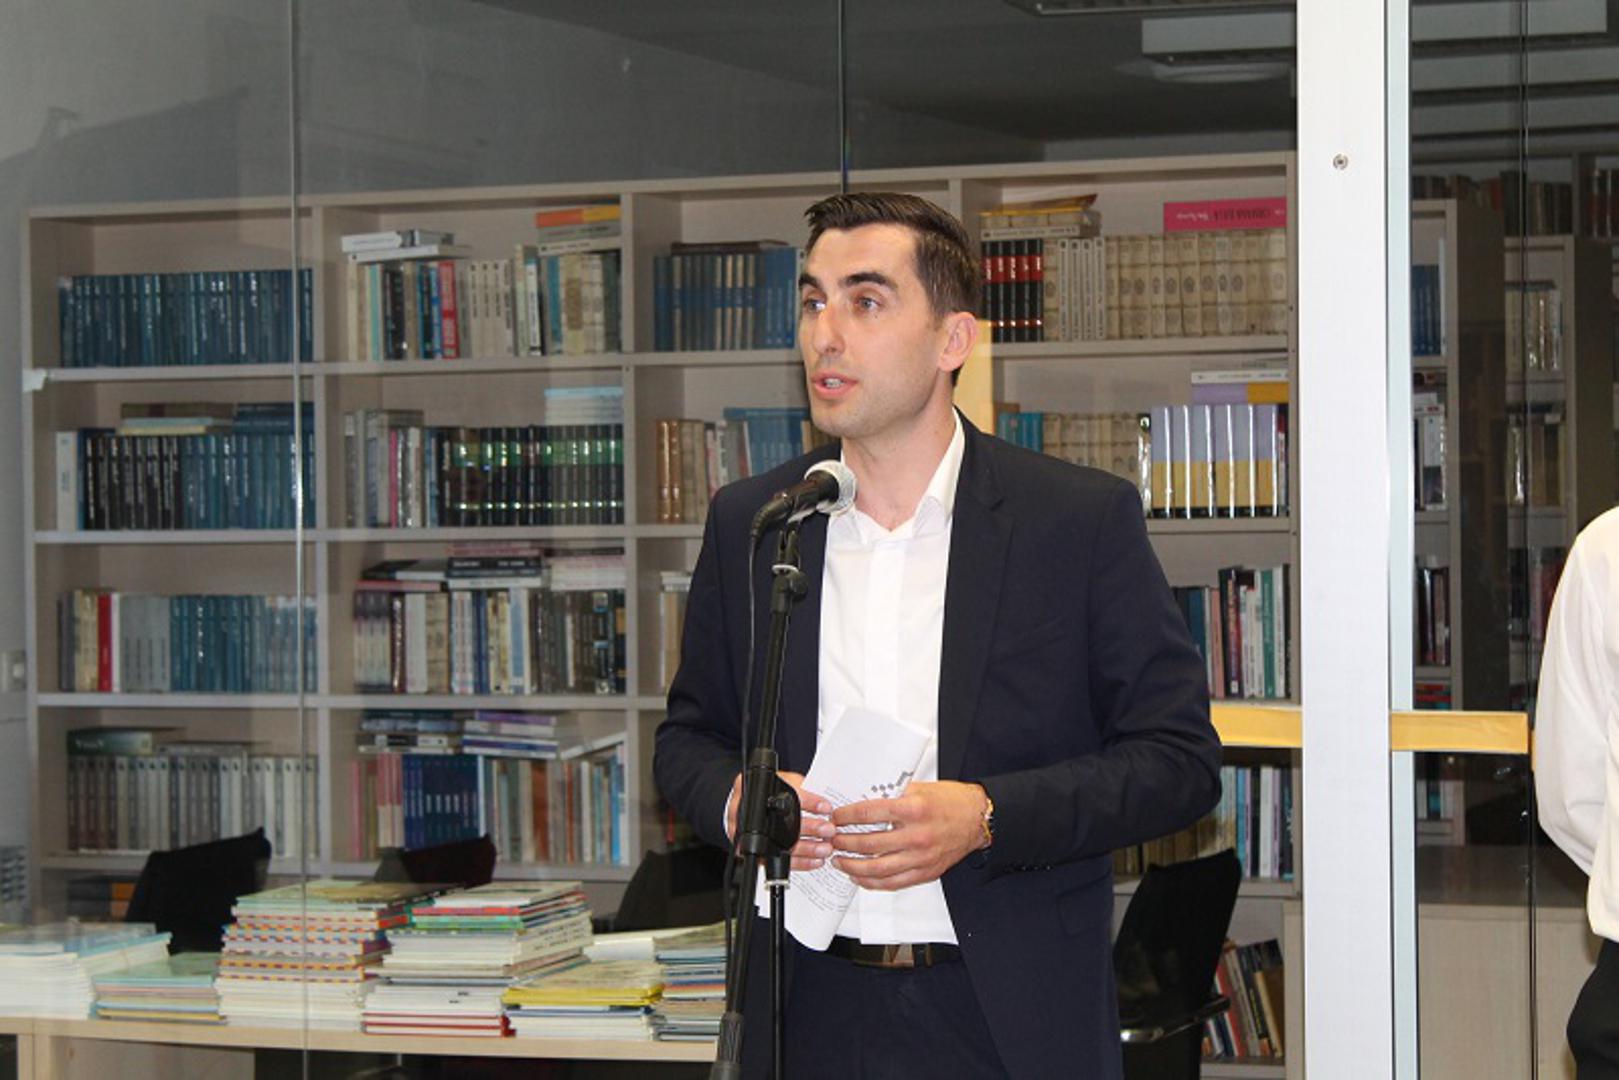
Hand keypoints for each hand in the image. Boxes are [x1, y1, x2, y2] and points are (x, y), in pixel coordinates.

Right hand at [725, 771, 835, 871]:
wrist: (747, 803)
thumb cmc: (768, 791)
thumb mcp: (783, 780)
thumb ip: (799, 786)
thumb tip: (821, 803)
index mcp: (750, 788)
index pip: (784, 794)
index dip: (808, 802)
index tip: (826, 807)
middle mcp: (744, 812)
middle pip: (781, 823)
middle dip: (809, 828)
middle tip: (828, 830)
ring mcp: (748, 835)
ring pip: (781, 845)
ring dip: (808, 848)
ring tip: (825, 848)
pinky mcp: (756, 852)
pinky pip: (780, 861)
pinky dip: (801, 862)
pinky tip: (815, 860)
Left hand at [829, 781, 987, 890]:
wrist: (977, 818)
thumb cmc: (950, 801)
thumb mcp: (918, 788)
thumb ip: (892, 796)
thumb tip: (862, 801)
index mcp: (913, 809)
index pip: (869, 814)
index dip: (846, 817)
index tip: (836, 818)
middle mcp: (916, 835)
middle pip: (869, 844)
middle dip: (844, 843)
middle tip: (832, 840)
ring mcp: (921, 857)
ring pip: (878, 869)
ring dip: (853, 867)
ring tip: (839, 862)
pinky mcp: (926, 872)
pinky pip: (893, 883)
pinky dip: (872, 883)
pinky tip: (860, 878)